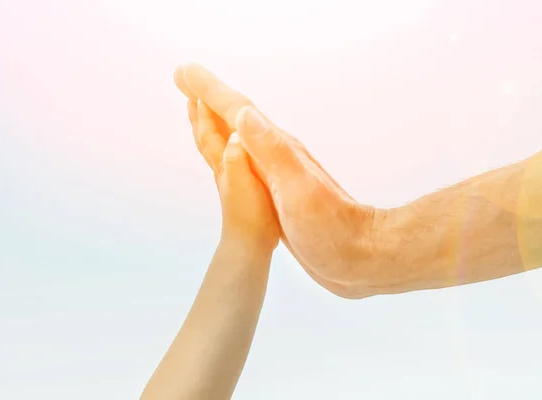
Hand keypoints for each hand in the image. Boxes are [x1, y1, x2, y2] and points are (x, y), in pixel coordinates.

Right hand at [176, 64, 376, 297]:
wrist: (358, 255)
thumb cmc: (331, 227)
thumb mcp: (299, 188)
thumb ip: (273, 151)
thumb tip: (244, 114)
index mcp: (276, 151)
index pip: (237, 113)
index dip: (208, 91)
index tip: (183, 71)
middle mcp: (276, 157)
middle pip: (236, 119)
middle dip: (208, 97)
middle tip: (184, 77)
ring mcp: (278, 175)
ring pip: (240, 140)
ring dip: (218, 121)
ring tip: (200, 107)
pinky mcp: (280, 194)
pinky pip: (246, 163)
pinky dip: (231, 150)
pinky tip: (232, 151)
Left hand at [188, 99, 279, 252]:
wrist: (250, 245)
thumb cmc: (251, 217)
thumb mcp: (245, 186)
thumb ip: (238, 160)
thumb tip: (235, 134)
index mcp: (223, 163)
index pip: (209, 130)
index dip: (203, 108)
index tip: (196, 84)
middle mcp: (222, 167)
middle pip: (205, 134)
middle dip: (198, 111)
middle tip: (190, 90)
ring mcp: (230, 177)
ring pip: (214, 145)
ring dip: (208, 125)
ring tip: (204, 110)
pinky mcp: (240, 185)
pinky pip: (228, 155)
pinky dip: (225, 141)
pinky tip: (232, 143)